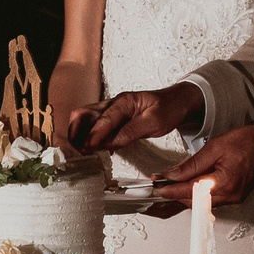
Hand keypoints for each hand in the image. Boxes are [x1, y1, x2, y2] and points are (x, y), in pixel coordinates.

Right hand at [68, 83, 200, 152]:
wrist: (177, 102)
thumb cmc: (169, 108)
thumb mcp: (155, 122)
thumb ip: (131, 132)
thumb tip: (111, 143)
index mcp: (125, 101)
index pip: (103, 119)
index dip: (94, 135)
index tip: (88, 148)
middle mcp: (114, 103)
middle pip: (83, 114)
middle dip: (76, 132)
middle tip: (79, 151)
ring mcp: (111, 110)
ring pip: (85, 119)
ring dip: (79, 135)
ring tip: (83, 152)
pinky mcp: (113, 118)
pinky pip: (94, 125)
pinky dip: (88, 136)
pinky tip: (93, 149)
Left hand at [154, 125, 253, 206]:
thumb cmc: (246, 142)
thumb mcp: (214, 147)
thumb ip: (191, 164)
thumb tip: (172, 174)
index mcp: (223, 183)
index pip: (189, 191)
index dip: (170, 190)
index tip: (157, 188)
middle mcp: (228, 196)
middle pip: (193, 201)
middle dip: (175, 193)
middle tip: (161, 185)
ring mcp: (232, 199)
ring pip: (201, 202)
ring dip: (186, 194)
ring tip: (172, 184)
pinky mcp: (234, 197)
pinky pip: (210, 200)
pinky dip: (198, 194)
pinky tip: (190, 185)